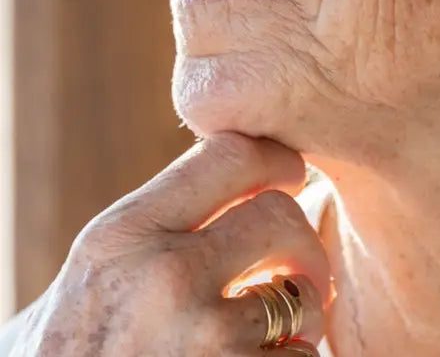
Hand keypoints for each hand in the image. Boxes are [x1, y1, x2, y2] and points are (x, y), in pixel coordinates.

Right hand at [16, 132, 330, 354]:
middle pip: (280, 215)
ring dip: (298, 319)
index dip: (274, 161)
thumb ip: (148, 233)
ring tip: (271, 335)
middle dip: (299, 243)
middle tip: (294, 271)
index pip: (230, 155)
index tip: (289, 177)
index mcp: (122, 235)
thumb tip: (228, 178)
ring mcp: (204, 337)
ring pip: (301, 296)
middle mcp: (165, 276)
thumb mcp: (86, 282)